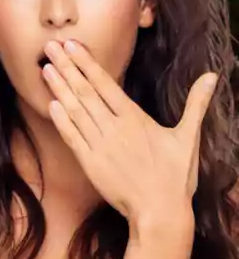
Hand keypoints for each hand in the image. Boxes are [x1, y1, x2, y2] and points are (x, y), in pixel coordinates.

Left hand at [42, 39, 215, 226]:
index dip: (86, 62)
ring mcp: (99, 146)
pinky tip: (50, 104)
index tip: (71, 44)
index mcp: (135, 119)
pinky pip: (71, 137)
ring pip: (74, 111)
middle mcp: (114, 129)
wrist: (160, 214)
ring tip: (45, 68)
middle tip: (49, 46)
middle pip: (85, 92)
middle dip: (66, 67)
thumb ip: (196, 104)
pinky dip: (60, 120)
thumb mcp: (189, 137)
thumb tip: (212, 76)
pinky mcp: (89, 163)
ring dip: (59, 88)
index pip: (106, 83)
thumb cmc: (176, 177)